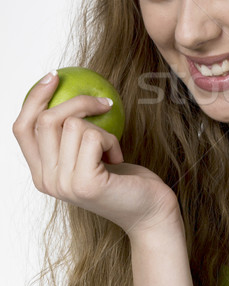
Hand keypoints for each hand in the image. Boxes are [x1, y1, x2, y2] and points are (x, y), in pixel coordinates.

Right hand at [12, 71, 180, 236]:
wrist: (149, 209)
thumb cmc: (124, 178)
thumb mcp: (89, 154)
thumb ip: (70, 135)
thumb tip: (65, 88)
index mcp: (41, 173)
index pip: (22, 128)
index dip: (34, 97)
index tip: (55, 75)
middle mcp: (45, 181)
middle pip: (46, 120)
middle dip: (78, 102)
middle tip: (104, 104)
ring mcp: (63, 184)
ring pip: (73, 125)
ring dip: (102, 129)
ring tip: (111, 149)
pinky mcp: (85, 183)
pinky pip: (94, 137)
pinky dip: (111, 140)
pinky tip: (117, 157)